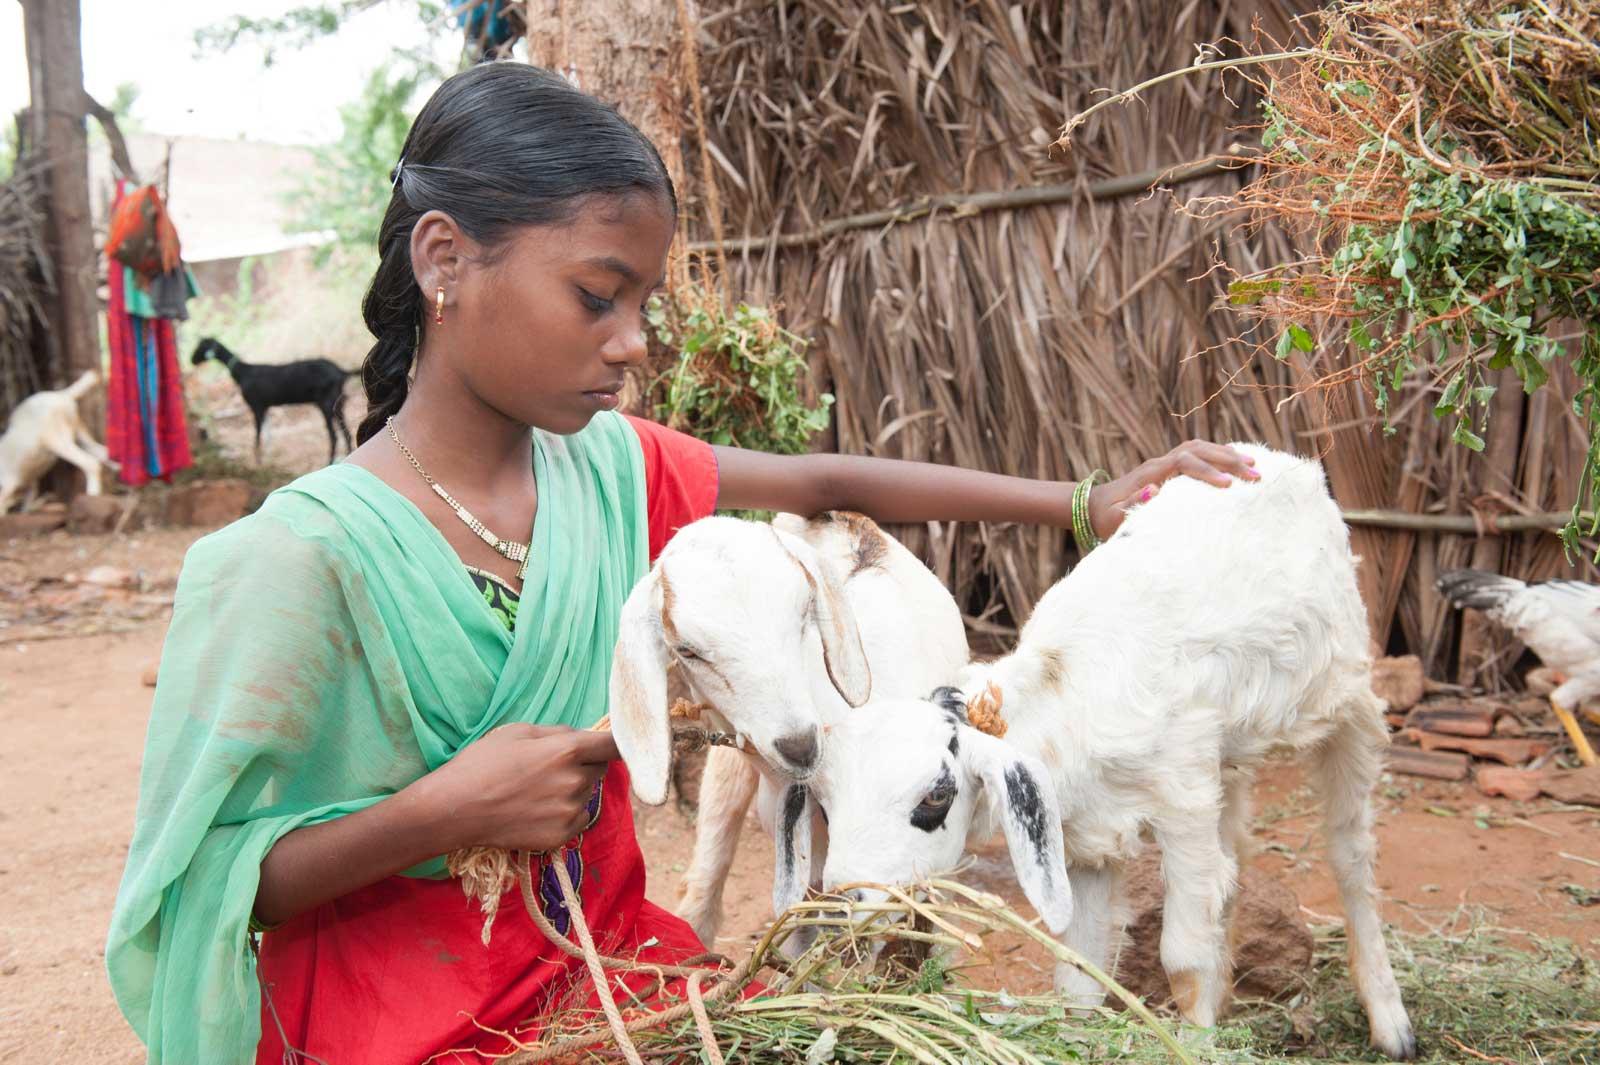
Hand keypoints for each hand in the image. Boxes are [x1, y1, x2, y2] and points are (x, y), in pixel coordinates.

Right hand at [416, 724, 619, 852]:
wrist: (455, 810)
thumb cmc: (482, 763)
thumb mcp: (517, 732)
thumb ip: (557, 732)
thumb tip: (581, 736)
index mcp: (568, 751)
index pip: (614, 745)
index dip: (620, 742)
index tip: (621, 742)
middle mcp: (575, 781)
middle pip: (599, 769)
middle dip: (585, 764)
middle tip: (552, 767)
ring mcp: (569, 811)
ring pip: (586, 795)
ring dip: (573, 790)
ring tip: (536, 791)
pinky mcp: (561, 836)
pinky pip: (577, 819)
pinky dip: (565, 814)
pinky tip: (536, 810)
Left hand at [1086, 440, 1259, 540]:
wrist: (1092, 506)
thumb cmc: (1104, 517)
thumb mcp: (1114, 517)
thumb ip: (1131, 505)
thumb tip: (1153, 490)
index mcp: (1149, 473)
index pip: (1184, 462)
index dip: (1206, 471)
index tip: (1229, 485)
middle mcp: (1159, 462)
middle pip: (1198, 450)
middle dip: (1228, 460)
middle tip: (1256, 475)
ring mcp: (1165, 462)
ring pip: (1200, 448)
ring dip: (1227, 454)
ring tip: (1255, 466)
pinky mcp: (1169, 467)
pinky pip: (1198, 453)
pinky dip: (1218, 454)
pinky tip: (1237, 460)